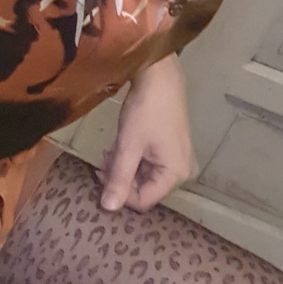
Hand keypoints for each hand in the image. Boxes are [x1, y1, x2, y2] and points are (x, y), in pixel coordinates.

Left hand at [98, 53, 197, 212]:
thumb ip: (118, 178)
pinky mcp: (172, 149)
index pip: (142, 201)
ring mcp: (178, 159)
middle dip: (120, 177)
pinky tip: (121, 145)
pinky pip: (148, 164)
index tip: (100, 172)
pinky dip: (131, 158)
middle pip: (144, 189)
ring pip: (143, 176)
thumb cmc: (146, 109)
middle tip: (104, 158)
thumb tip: (107, 209)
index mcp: (176, 174)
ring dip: (123, 167)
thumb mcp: (128, 145)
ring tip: (111, 149)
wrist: (159, 75)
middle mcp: (182, 171)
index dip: (118, 192)